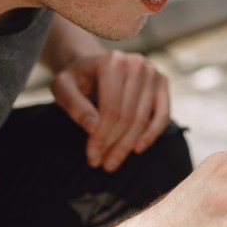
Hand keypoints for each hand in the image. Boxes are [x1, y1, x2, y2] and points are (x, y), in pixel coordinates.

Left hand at [50, 50, 168, 171]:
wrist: (93, 66)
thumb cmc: (76, 80)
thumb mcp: (63, 88)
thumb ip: (73, 105)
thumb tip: (93, 127)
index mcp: (111, 62)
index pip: (110, 109)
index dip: (101, 137)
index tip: (92, 158)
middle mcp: (136, 64)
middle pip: (127, 116)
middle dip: (114, 145)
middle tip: (103, 165)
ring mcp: (152, 72)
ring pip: (143, 119)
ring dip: (128, 145)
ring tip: (113, 162)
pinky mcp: (162, 82)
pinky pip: (163, 115)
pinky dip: (152, 134)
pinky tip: (137, 149)